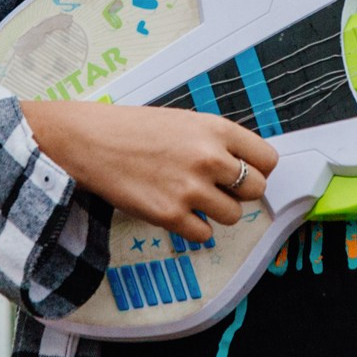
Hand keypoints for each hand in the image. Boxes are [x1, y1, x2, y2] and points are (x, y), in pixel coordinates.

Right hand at [21, 101, 277, 244]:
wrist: (90, 142)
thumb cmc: (134, 129)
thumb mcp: (185, 122)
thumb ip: (217, 142)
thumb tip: (244, 168)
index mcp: (216, 129)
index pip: (267, 160)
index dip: (257, 170)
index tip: (244, 174)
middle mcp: (209, 158)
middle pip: (256, 190)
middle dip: (239, 193)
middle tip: (217, 189)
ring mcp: (191, 189)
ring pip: (232, 215)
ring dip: (216, 212)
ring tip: (191, 199)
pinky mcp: (170, 215)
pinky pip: (204, 234)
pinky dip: (194, 228)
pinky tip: (176, 211)